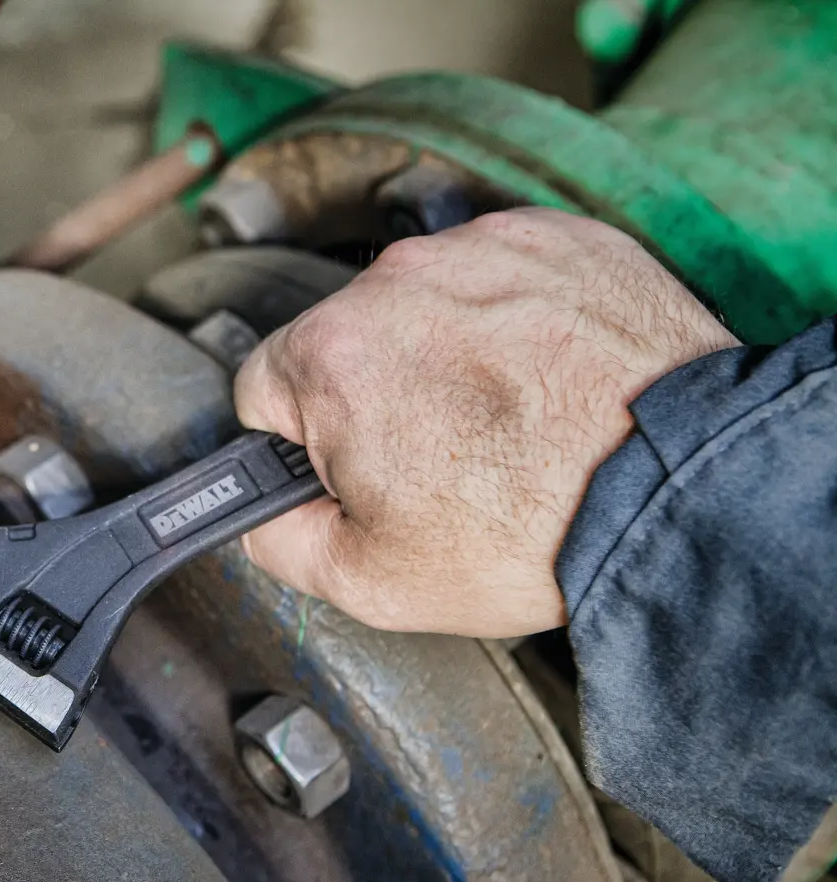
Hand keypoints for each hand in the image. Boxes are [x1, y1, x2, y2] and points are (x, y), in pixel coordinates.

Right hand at [234, 208, 738, 636]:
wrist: (681, 490)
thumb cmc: (534, 528)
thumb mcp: (369, 582)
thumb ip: (278, 542)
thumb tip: (261, 516)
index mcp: (331, 356)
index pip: (262, 388)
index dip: (304, 444)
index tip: (355, 468)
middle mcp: (396, 281)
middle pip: (344, 341)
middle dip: (376, 396)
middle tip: (442, 461)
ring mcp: (482, 249)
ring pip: (422, 304)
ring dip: (444, 353)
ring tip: (506, 421)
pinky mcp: (555, 237)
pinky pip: (501, 276)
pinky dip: (514, 321)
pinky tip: (545, 380)